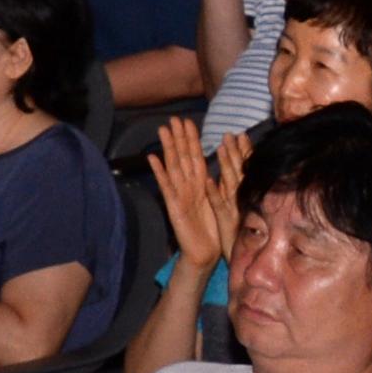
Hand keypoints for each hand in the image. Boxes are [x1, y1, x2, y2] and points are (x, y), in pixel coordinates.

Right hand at [152, 117, 248, 268]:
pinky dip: (160, 173)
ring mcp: (179, 196)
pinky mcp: (174, 207)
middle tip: (173, 119)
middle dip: (179, 138)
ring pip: (174, 167)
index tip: (189, 122)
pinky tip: (152, 159)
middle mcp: (187, 187)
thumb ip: (216, 186)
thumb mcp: (218, 203)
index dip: (192, 140)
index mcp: (199, 185)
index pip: (195, 157)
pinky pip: (167, 187)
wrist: (204, 253)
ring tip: (163, 131)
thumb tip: (219, 167)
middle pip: (182, 158)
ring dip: (168, 149)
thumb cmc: (212, 229)